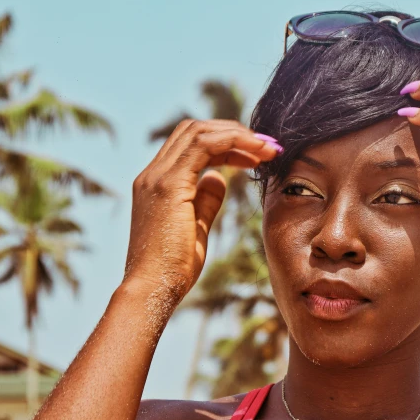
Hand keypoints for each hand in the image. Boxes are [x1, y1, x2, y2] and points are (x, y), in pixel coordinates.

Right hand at [123, 119, 281, 300]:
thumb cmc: (173, 269)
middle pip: (194, 130)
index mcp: (157, 182)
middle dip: (234, 133)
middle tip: (268, 146)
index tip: (258, 155)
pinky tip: (255, 155)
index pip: (192, 145)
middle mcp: (153, 174)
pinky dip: (232, 143)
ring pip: (198, 132)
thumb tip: (219, 178)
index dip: (227, 143)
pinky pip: (203, 147)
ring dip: (237, 135)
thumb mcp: (196, 227)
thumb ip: (205, 200)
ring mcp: (157, 177)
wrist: (152, 289)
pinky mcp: (168, 185)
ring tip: (267, 148)